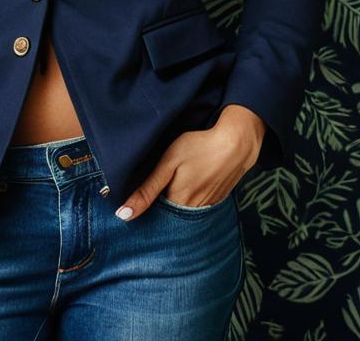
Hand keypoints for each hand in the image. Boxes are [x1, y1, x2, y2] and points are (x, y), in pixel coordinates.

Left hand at [113, 106, 266, 222]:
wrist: (236, 143)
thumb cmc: (199, 147)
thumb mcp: (168, 163)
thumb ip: (147, 190)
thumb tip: (123, 215)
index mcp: (177, 204)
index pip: (154, 217)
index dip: (144, 210)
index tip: (135, 203)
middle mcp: (193, 211)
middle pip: (170, 217)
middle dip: (159, 210)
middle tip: (152, 192)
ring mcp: (208, 206)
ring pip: (184, 212)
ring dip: (175, 205)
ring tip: (171, 186)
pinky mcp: (218, 199)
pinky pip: (199, 206)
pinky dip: (190, 200)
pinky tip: (190, 185)